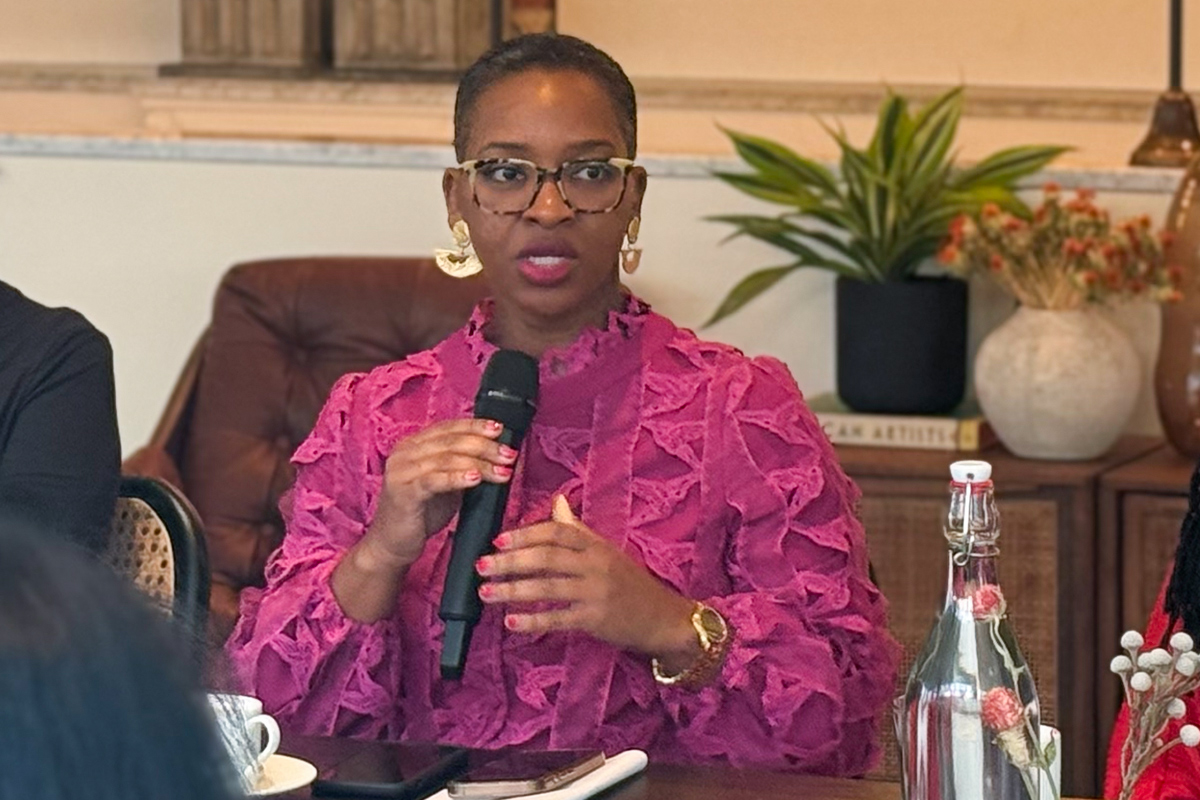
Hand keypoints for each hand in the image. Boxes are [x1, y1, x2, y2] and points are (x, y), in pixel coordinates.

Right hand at [363, 418, 516, 570]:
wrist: (392, 544)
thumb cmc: (421, 513)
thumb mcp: (447, 484)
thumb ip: (464, 466)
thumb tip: (498, 455)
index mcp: (414, 444)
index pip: (449, 428)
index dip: (476, 427)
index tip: (501, 431)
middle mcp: (404, 452)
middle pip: (451, 441)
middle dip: (485, 447)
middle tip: (509, 455)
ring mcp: (401, 471)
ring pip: (446, 459)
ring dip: (479, 464)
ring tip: (502, 471)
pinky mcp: (403, 492)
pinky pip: (434, 480)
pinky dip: (457, 477)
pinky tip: (476, 479)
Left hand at [476, 496, 698, 665]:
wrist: (663, 617)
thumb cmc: (629, 582)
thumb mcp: (605, 550)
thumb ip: (577, 529)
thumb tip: (556, 501)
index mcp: (596, 545)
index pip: (557, 532)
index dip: (526, 534)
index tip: (498, 540)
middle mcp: (596, 564)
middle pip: (547, 557)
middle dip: (511, 561)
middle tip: (481, 565)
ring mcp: (596, 592)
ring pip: (548, 587)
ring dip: (513, 590)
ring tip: (485, 592)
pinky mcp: (596, 619)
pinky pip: (559, 618)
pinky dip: (533, 621)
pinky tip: (511, 623)